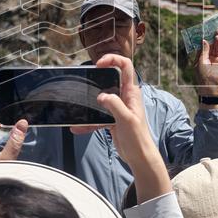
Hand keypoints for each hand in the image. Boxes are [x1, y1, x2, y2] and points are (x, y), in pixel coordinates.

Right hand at [71, 54, 169, 201]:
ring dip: (89, 102)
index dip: (113, 59)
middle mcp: (125, 97)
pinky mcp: (112, 119)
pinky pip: (97, 115)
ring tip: (77, 106)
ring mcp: (118, 107)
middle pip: (110, 79)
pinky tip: (78, 127)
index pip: (126, 67)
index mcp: (132, 93)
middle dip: (96, 78)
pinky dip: (88, 121)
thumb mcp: (126, 120)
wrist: (140, 157)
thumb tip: (101, 95)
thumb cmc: (138, 139)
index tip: (99, 63)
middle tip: (84, 80)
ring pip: (101, 98)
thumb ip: (115, 105)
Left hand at [194, 31, 217, 97]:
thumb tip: (204, 40)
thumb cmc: (202, 74)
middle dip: (210, 36)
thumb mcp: (201, 60)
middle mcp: (207, 56)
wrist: (210, 84)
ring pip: (215, 46)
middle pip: (209, 44)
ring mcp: (213, 58)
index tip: (203, 30)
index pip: (201, 45)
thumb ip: (203, 50)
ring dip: (216, 38)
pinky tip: (217, 38)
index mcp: (200, 57)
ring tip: (217, 30)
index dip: (202, 38)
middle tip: (211, 28)